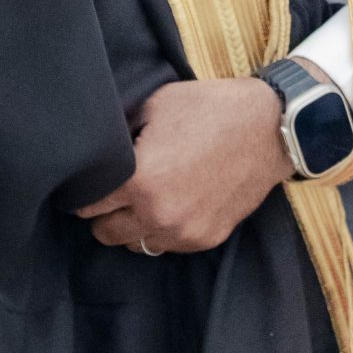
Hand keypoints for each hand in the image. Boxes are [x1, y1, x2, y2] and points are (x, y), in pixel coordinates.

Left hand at [77, 77, 293, 254]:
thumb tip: (97, 147)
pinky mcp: (206, 238)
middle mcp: (158, 214)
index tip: (87, 184)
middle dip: (104, 213)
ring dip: (133, 226)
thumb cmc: (210, 109)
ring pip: (135, 245)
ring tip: (145, 199)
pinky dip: (163, 230)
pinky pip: (167, 245)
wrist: (269, 128)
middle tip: (116, 192)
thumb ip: (121, 134)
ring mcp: (184, 231)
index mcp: (139, 180)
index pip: (86, 205)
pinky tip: (173, 203)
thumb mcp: (154, 106)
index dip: (83, 192)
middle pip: (104, 233)